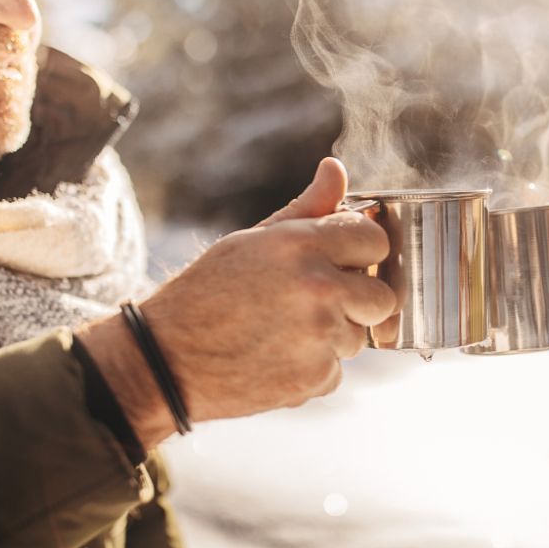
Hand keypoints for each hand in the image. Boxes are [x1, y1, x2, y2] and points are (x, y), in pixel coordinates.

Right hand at [78, 158, 396, 447]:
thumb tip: (335, 169)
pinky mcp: (315, 378)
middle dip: (360, 300)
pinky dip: (312, 368)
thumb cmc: (206, 294)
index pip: (374, 240)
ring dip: (333, 337)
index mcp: (302, 245)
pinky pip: (336, 370)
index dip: (362, 251)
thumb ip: (306, 209)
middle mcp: (319, 288)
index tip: (346, 261)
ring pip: (359, 337)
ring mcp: (320, 337)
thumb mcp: (252, 241)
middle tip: (320, 302)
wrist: (165, 360)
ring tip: (282, 331)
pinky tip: (274, 357)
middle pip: (383, 296)